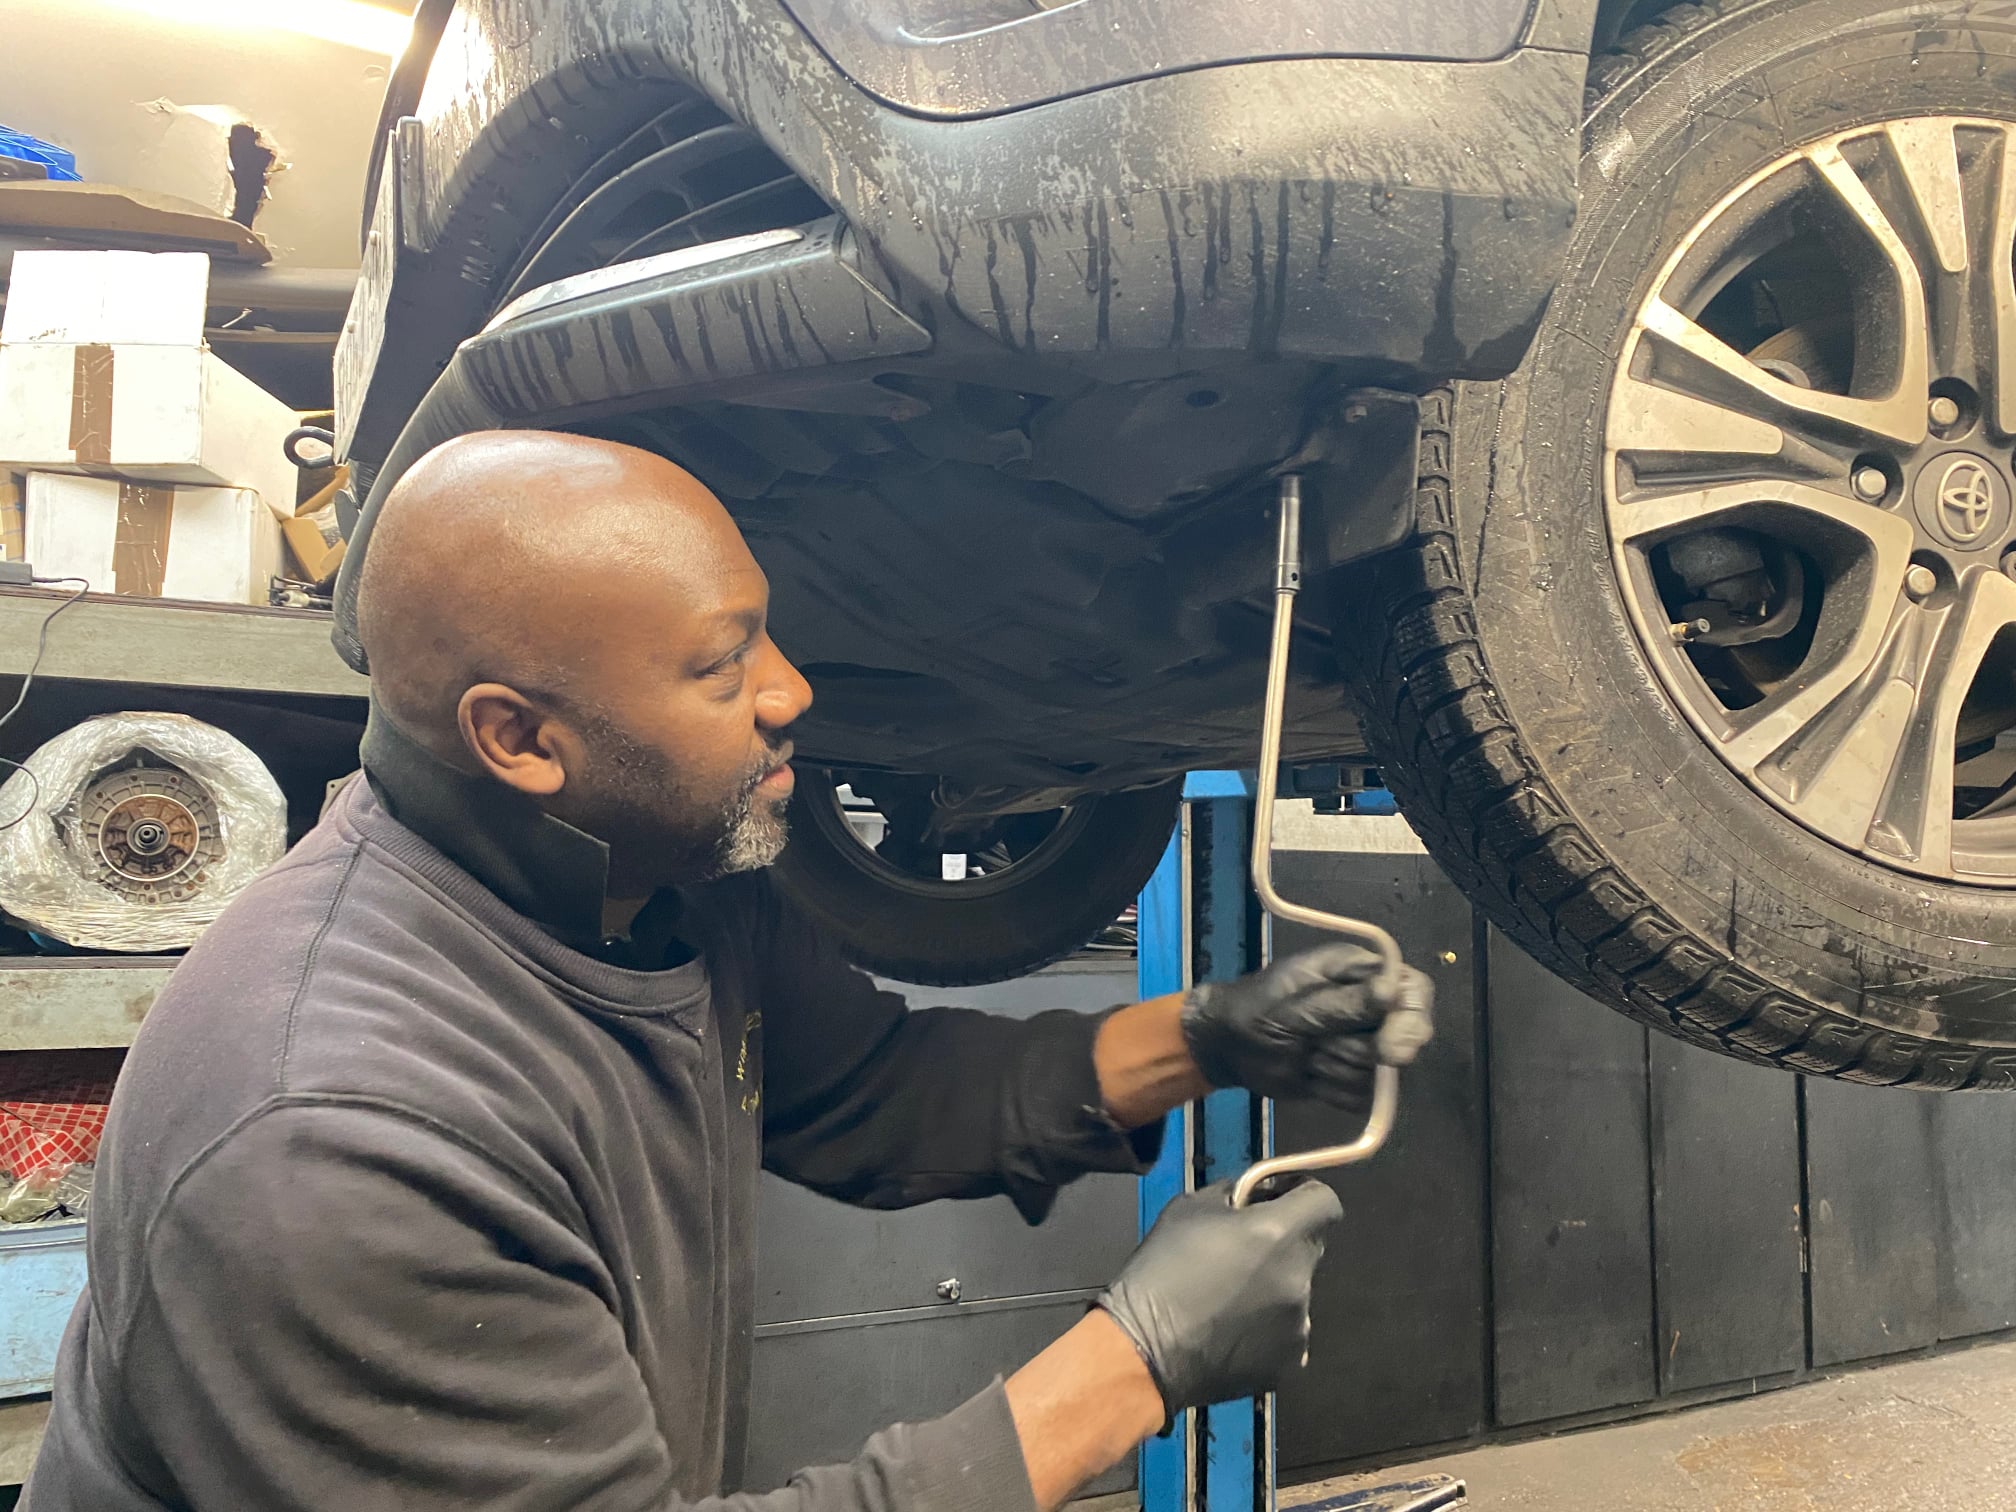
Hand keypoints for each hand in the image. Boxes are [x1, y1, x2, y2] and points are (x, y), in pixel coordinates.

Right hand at [1095, 1179, 1341, 1419]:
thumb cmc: (1161, 1273)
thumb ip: (1232, 1196)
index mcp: (1278, 1233)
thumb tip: (1251, 1198)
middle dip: (1283, 1243)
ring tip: (1230, 1301)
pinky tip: (1233, 1332)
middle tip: (1242, 1253)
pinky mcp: (1290, 1362)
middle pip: (1309, 1246)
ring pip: (1297, 1292)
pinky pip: (1288, 1332)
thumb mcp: (1188, 1209)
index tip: (1280, 1200)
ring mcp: (1298, 1325)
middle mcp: (1298, 1278)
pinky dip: (1268, 1328)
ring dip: (1274, 1288)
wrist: (1144, 1349)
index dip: (1304, 1196)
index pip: (1325, 1202)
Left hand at [1180, 945, 1433, 1111]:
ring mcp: (1364, 1045)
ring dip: (1338, 1067)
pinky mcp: (1354, 1080)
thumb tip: (1393, 993)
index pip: (1413, 991)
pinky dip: (1335, 1091)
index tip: (1394, 1042)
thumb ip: (1346, 1003)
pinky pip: (1364, 1097)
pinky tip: (1310, 1076)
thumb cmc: (1256, 1010)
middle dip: (1366, 1048)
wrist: (1230, 1048)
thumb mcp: (1297, 1004)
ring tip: (1306, 1054)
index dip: (1412, 1016)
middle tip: (1326, 1049)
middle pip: (1405, 1036)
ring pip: (1381, 1071)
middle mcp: (1370, 1008)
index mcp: (1360, 974)